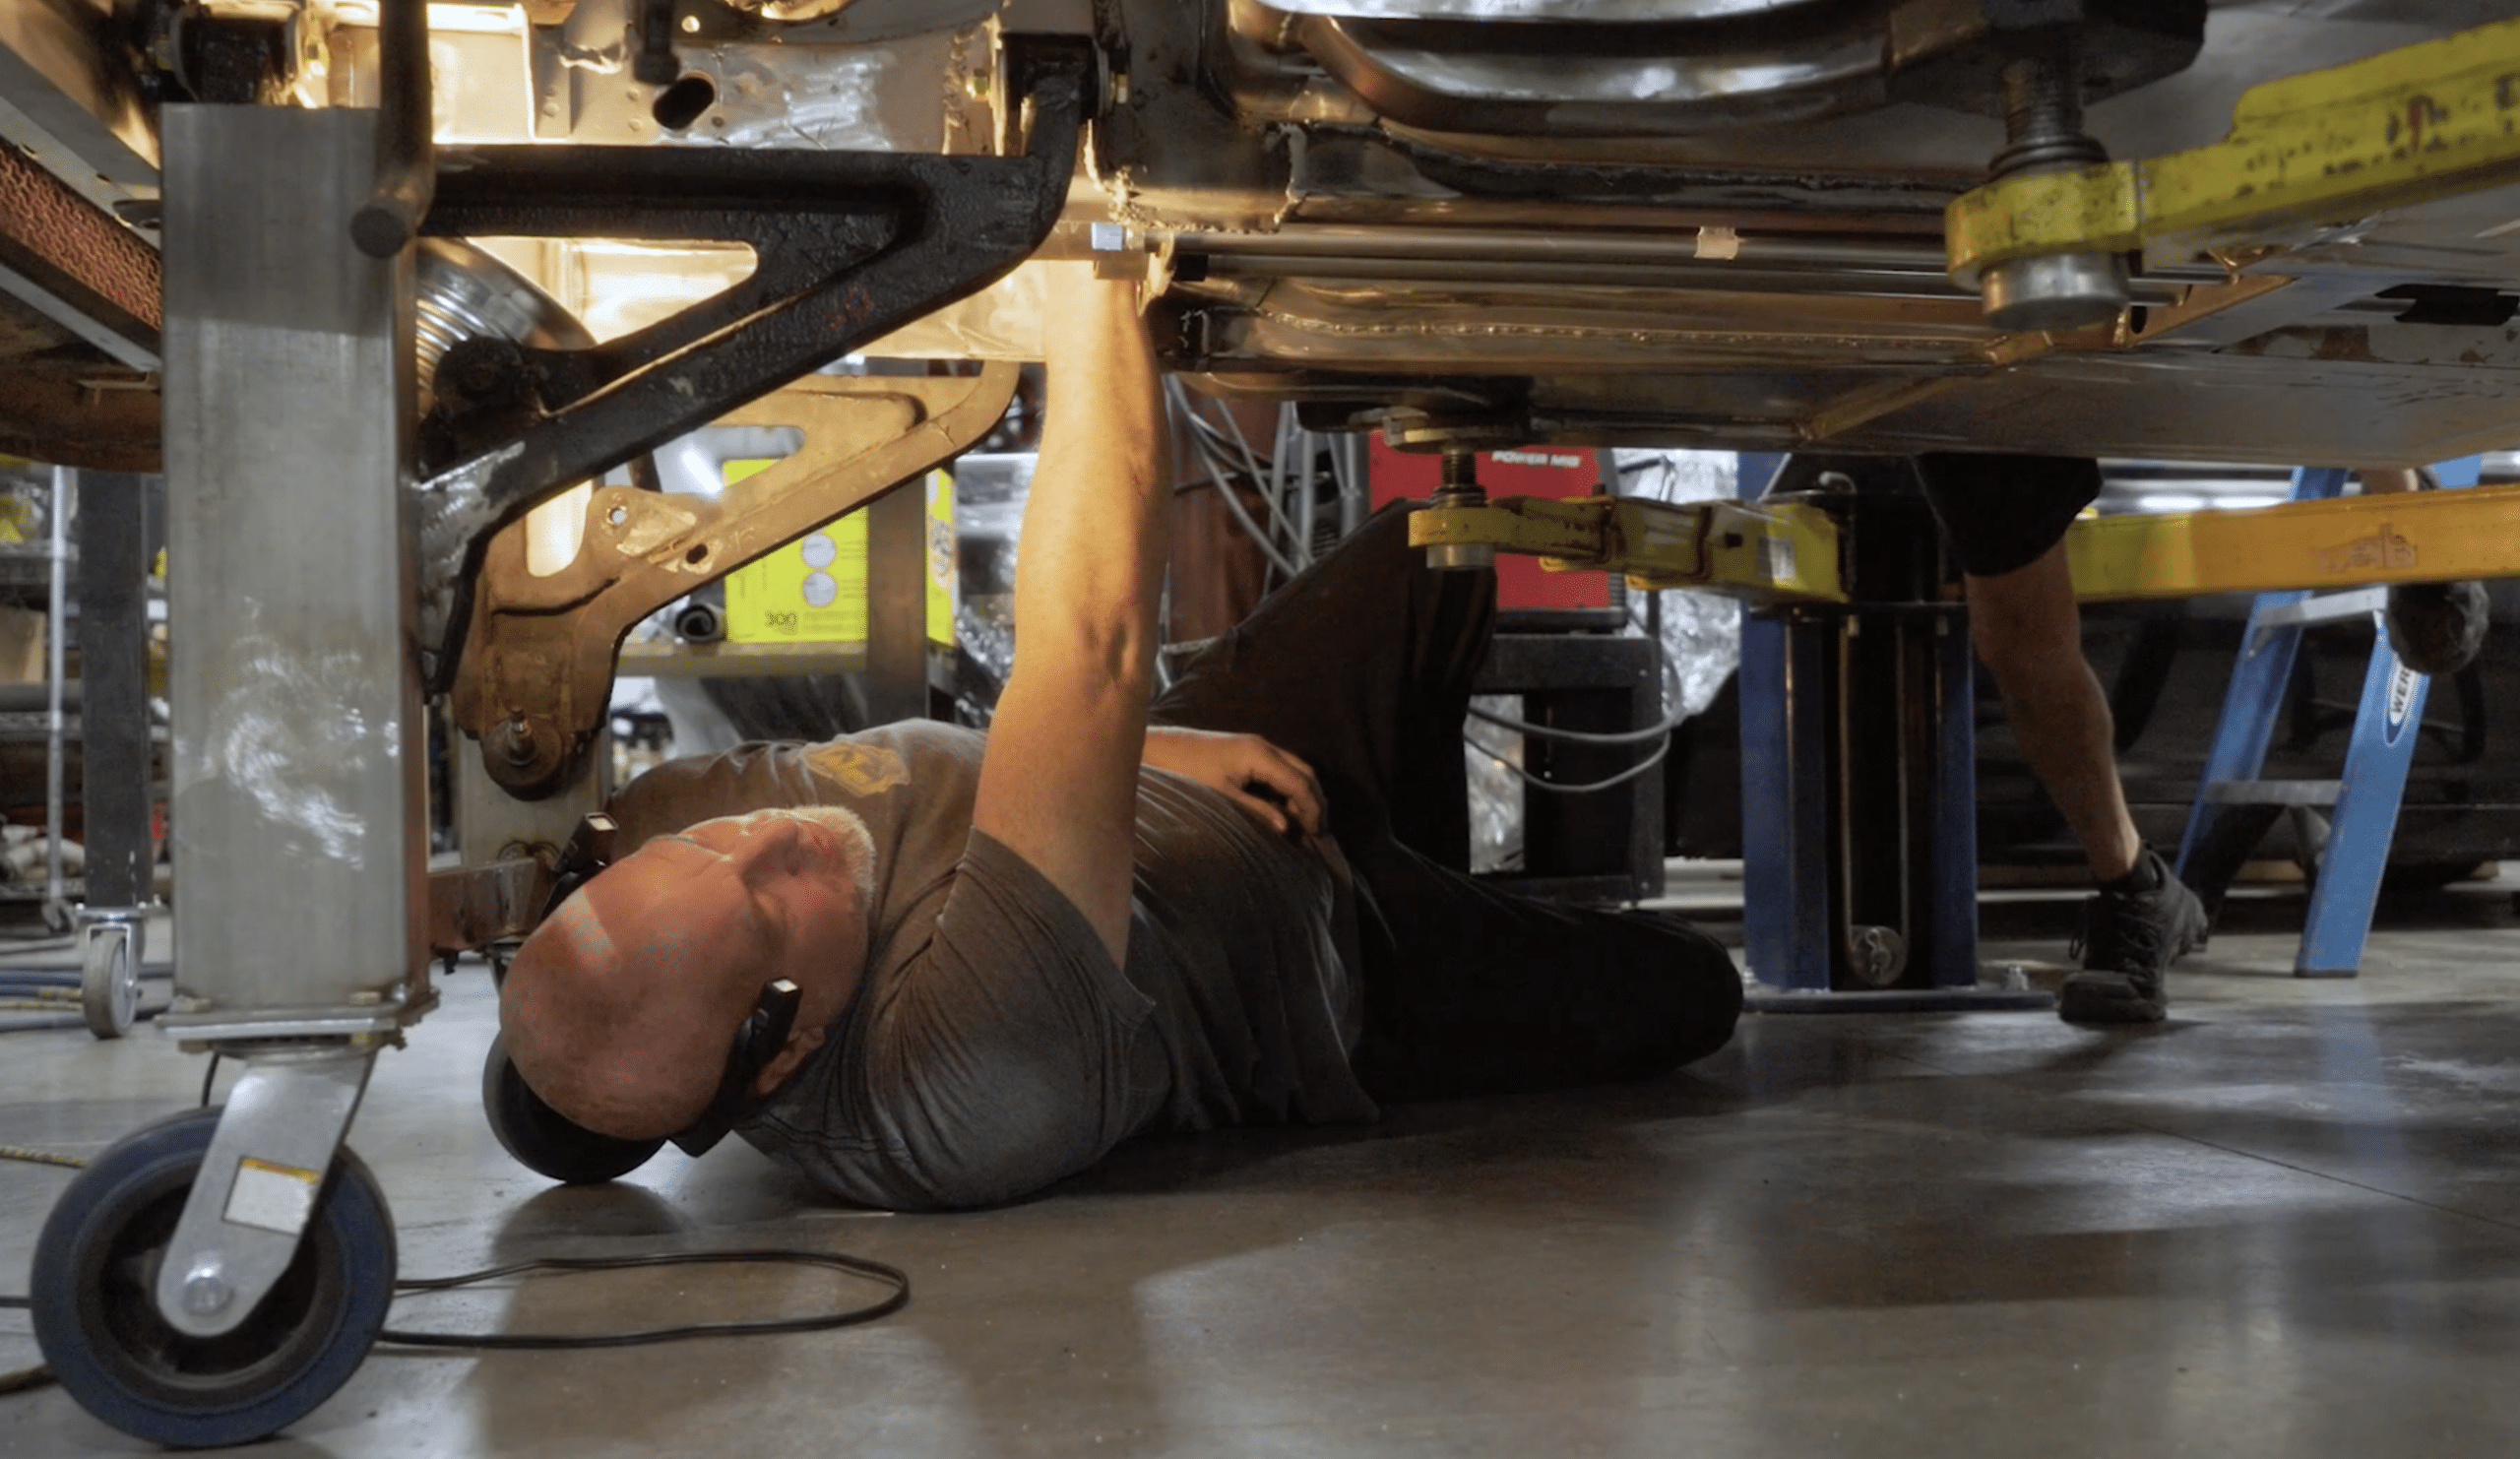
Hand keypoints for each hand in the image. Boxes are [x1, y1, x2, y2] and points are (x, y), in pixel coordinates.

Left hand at [1141, 727, 1324, 836]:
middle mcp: (1263, 746)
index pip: (1300, 782)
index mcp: (1260, 755)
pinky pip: (1279, 768)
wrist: (1159, 749)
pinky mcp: (1246, 751)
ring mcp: (1255, 746)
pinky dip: (1287, 788)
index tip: (1318, 833)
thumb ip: (1256, 811)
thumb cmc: (1186, 773)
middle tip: (1318, 830)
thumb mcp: (1222, 797)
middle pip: (1304, 771)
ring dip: (1301, 794)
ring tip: (1303, 823)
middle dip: (1314, 800)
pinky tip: (1282, 809)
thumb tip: (1286, 827)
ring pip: (1294, 769)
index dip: (1312, 808)